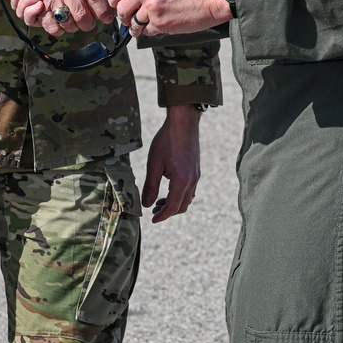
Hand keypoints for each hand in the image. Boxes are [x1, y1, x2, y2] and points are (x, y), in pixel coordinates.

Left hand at [109, 0, 229, 35]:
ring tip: (148, 23)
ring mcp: (151, 7)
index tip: (120, 7)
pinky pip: (145, 31)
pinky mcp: (159, 22)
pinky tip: (162, 24)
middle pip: (120, 9)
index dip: (116, 2)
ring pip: (132, 23)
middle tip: (132, 19)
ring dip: (137, 27)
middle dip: (125, 17)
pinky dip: (151, 31)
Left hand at [142, 106, 200, 222]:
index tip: (153, 220)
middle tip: (154, 211)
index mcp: (182, 181)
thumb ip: (151, 187)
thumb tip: (146, 205)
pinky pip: (190, 189)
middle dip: (168, 212)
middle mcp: (192, 180)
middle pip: (182, 205)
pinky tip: (169, 188)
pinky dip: (180, 194)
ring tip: (159, 201)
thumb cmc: (167, 141)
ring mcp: (196, 175)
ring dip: (174, 203)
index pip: (173, 207)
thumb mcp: (154, 164)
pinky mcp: (196, 169)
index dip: (162, 216)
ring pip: (187, 198)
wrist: (183, 122)